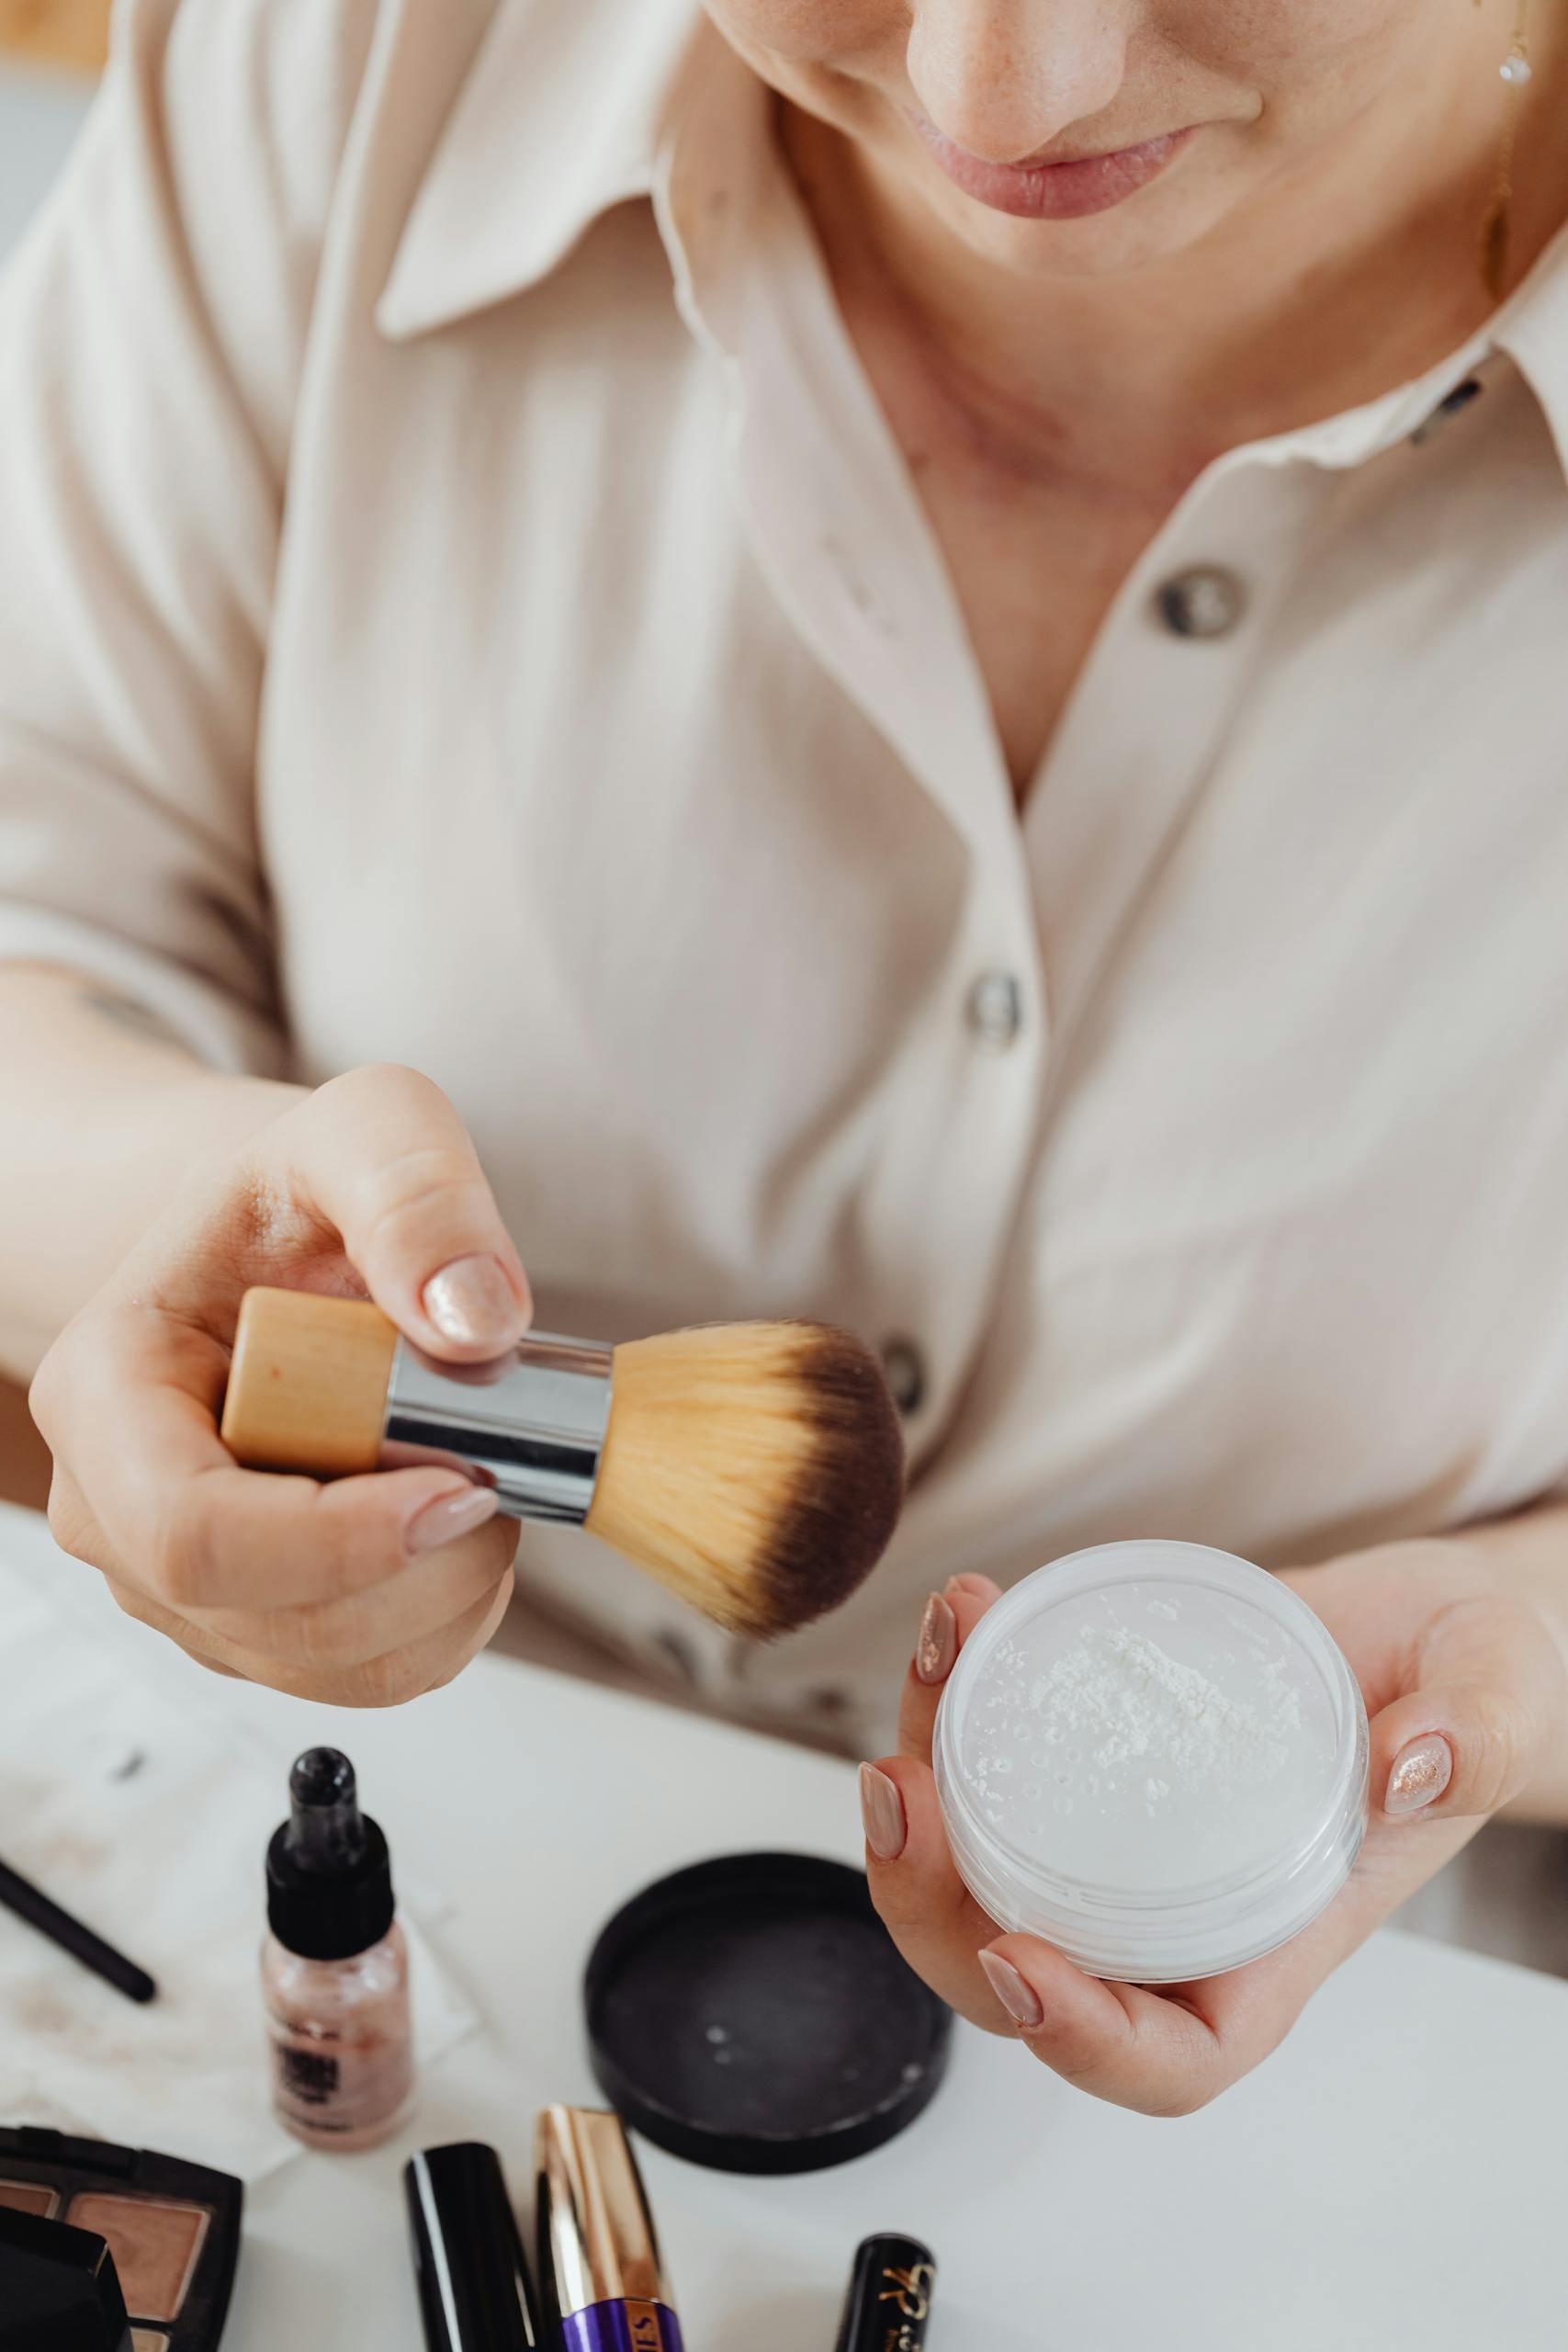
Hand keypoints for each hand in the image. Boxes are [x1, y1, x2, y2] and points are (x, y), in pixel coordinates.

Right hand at [30, 1063, 531, 1703]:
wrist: (278, 1248)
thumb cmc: (297, 1196)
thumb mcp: (367, 1129)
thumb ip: (417, 1194)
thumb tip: (475, 1318)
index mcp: (109, 1390)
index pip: (192, 1534)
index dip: (339, 1541)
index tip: (463, 1485)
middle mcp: (119, 1509)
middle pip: (272, 1620)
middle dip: (424, 1566)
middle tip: (498, 1464)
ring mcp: (180, 1585)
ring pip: (332, 1664)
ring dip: (450, 1592)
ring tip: (478, 1471)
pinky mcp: (252, 1623)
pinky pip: (368, 1674)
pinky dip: (449, 1617)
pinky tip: (462, 1521)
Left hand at [861, 1544, 1564, 2113]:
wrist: (1427, 1624)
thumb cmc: (1468, 1689)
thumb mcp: (1497, 1699)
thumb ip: (1472, 1738)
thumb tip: (1409, 1764)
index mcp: (1273, 1942)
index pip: (1170, 2055)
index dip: (1084, 2040)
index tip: (1024, 1959)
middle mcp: (1178, 1910)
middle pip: (1019, 1973)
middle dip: (931, 1904)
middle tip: (903, 1789)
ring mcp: (1120, 1836)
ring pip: (976, 1865)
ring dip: (922, 1781)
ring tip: (932, 1660)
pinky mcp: (1088, 1755)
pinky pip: (992, 1759)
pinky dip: (955, 1693)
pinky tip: (965, 1614)